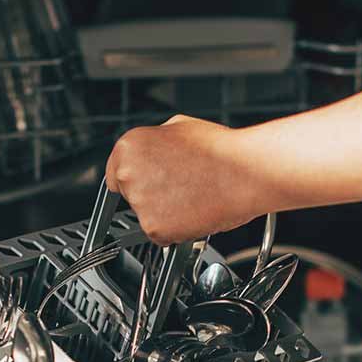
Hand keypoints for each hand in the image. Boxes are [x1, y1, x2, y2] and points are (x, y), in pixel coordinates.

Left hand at [105, 115, 262, 245]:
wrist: (246, 172)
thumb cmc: (221, 150)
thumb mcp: (181, 126)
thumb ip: (157, 140)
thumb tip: (155, 148)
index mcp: (130, 145)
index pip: (115, 173)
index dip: (135, 179)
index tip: (145, 184)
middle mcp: (128, 173)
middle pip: (130, 195)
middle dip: (151, 195)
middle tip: (179, 189)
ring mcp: (140, 202)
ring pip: (146, 216)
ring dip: (164, 213)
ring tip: (192, 197)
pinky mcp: (154, 228)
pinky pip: (161, 235)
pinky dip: (175, 230)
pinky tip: (194, 212)